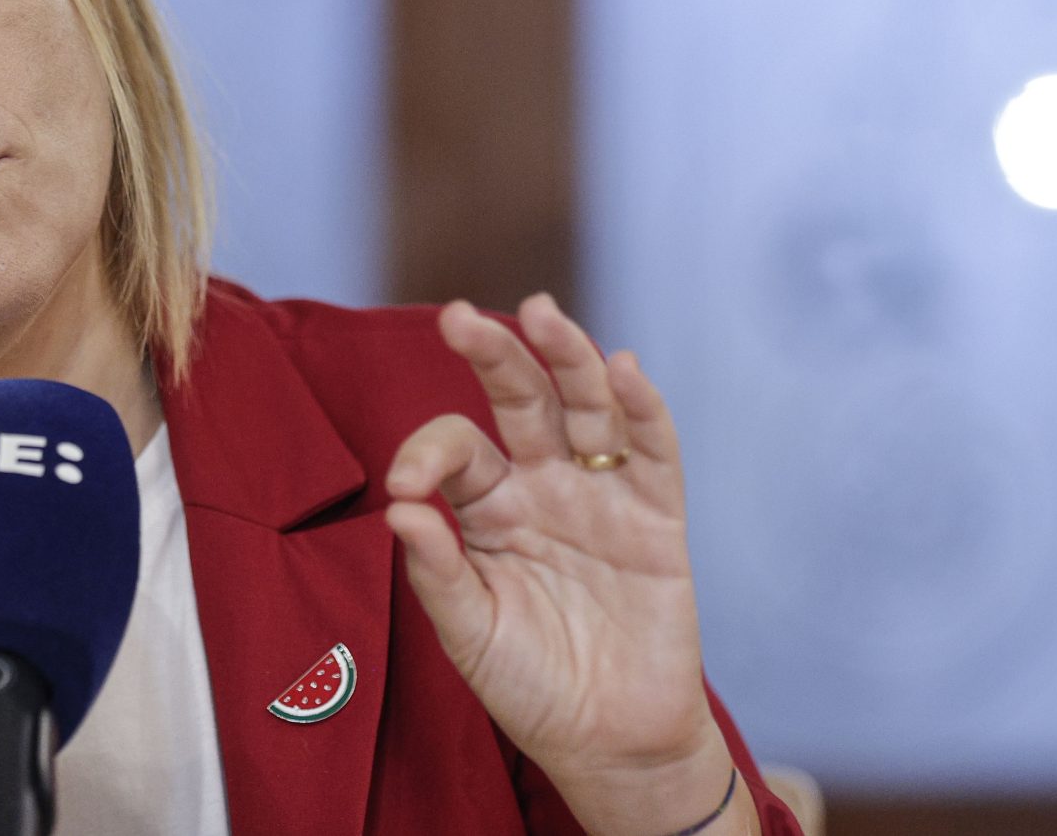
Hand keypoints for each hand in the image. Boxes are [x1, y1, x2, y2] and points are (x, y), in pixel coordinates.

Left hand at [385, 295, 748, 835]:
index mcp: (486, 507)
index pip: (455, 449)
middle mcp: (543, 484)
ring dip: (566, 357)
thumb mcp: (469, 634)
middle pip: (519, 400)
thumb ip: (436, 571)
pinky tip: (622, 370)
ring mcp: (601, 494)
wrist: (610, 742)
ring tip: (542, 314)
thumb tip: (399, 509)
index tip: (405, 488)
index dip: (427, 454)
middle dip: (493, 354)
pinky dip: (642, 409)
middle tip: (457, 318)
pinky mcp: (657, 517)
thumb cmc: (530, 686)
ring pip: (585, 407)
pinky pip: (652, 452)